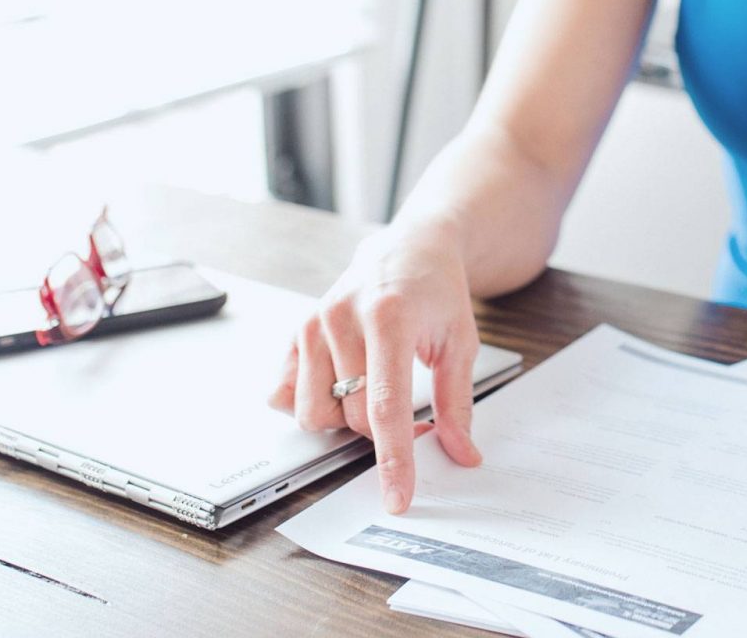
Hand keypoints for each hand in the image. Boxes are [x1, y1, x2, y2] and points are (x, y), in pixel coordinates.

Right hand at [269, 222, 482, 513]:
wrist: (408, 249)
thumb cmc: (436, 294)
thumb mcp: (461, 342)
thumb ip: (458, 403)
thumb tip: (462, 454)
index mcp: (390, 319)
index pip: (387, 407)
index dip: (392, 459)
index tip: (397, 497)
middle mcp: (342, 319)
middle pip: (353, 417)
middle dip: (383, 431)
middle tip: (408, 407)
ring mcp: (312, 324)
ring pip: (315, 414)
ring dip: (344, 418)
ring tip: (370, 386)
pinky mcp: (294, 331)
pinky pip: (284, 395)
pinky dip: (310, 403)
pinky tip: (337, 382)